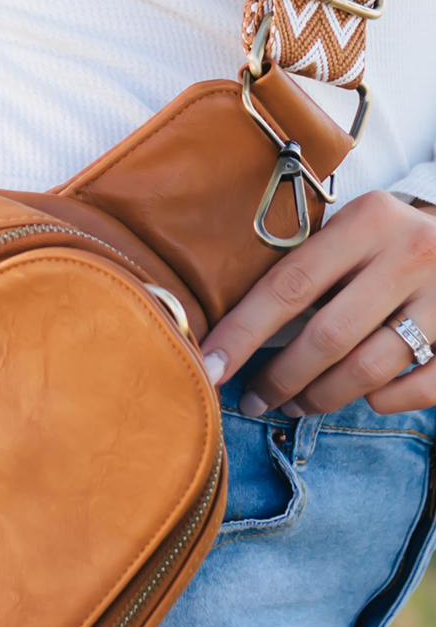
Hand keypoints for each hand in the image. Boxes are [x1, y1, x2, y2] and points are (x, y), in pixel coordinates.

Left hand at [201, 190, 435, 417]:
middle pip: (327, 337)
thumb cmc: (387, 239)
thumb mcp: (351, 228)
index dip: (243, 333)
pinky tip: (362, 398)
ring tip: (294, 405)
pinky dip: (383, 401)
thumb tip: (229, 331)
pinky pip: (419, 388)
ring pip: (368, 371)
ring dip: (321, 398)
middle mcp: (409, 254)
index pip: (288, 285)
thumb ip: (306, 263)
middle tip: (253, 400)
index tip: (210, 368)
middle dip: (280, 378)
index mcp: (367, 221)